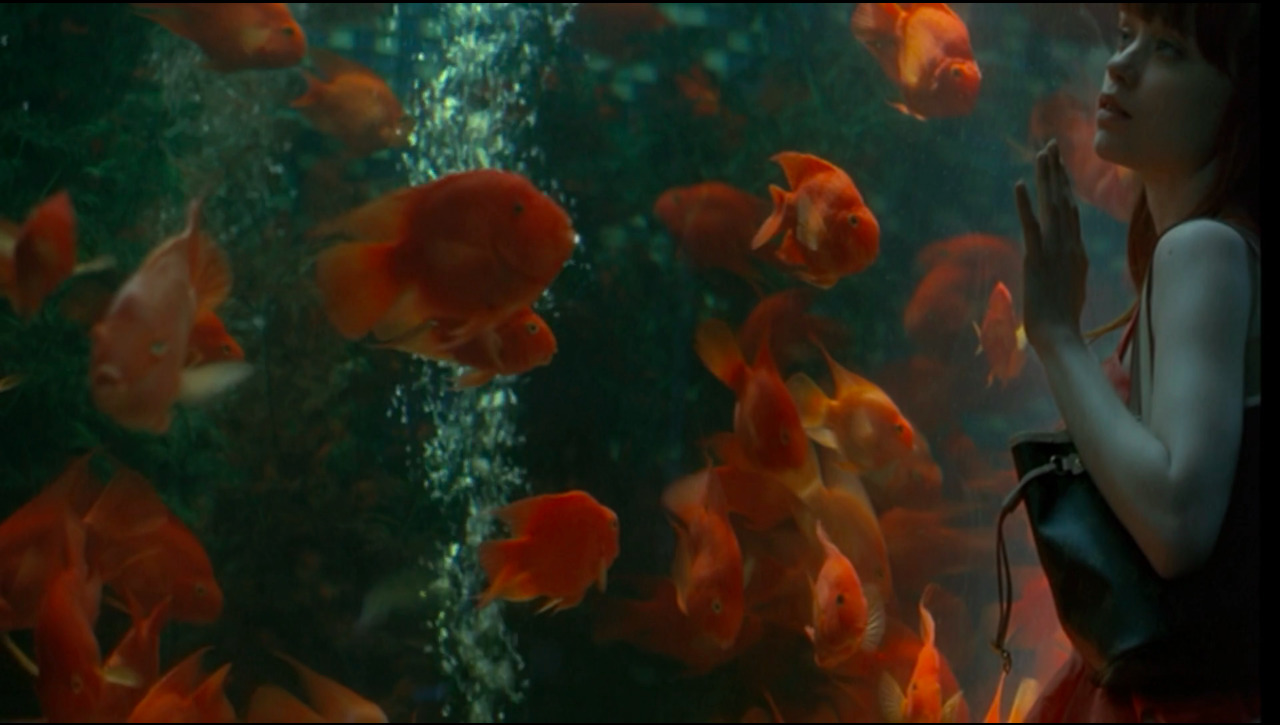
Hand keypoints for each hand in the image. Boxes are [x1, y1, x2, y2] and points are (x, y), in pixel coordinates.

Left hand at [1015, 140, 1088, 351]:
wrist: (1060, 336)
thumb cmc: (1063, 320)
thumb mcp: (1070, 288)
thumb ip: (1069, 269)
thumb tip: (1068, 260)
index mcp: (1076, 252)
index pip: (1071, 211)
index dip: (1065, 186)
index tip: (1060, 165)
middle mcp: (1070, 245)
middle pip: (1064, 200)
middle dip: (1057, 171)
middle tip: (1051, 145)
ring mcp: (1055, 251)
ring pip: (1052, 206)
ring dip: (1046, 178)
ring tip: (1042, 153)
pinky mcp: (1037, 260)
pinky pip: (1031, 226)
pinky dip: (1025, 204)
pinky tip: (1019, 184)